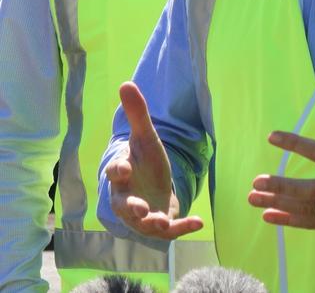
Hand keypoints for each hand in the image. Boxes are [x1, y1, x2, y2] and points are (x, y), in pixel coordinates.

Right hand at [106, 82, 202, 239]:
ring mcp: (143, 215)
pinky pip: (169, 231)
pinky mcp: (160, 225)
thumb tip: (126, 83)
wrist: (152, 186)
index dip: (118, 169)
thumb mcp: (145, 137)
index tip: (123, 167)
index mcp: (121, 174)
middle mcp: (128, 198)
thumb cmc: (144, 161)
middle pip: (124, 206)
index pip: (115, 172)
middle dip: (131, 208)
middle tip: (140, 209)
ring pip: (144, 224)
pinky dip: (183, 228)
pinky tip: (199, 222)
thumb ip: (137, 114)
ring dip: (154, 223)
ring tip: (164, 222)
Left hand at [248, 65, 314, 228]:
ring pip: (306, 209)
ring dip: (278, 204)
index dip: (294, 144)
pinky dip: (289, 220)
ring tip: (251, 198)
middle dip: (280, 187)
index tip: (271, 136)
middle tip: (255, 181)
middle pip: (308, 191)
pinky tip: (268, 215)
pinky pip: (311, 223)